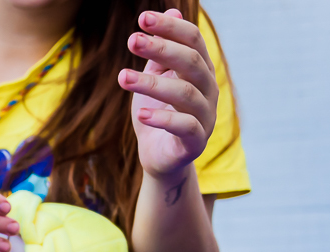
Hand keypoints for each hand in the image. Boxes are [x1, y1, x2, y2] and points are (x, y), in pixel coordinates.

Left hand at [119, 9, 217, 179]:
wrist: (160, 158)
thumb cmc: (157, 114)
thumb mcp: (155, 79)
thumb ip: (161, 52)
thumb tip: (171, 11)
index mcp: (200, 71)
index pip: (192, 41)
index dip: (169, 29)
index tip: (142, 19)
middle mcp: (208, 90)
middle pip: (191, 62)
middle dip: (160, 48)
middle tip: (131, 40)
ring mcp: (205, 116)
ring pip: (184, 93)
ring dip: (151, 83)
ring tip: (122, 77)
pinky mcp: (196, 142)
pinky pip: (185, 126)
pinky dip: (162, 118)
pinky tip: (141, 113)